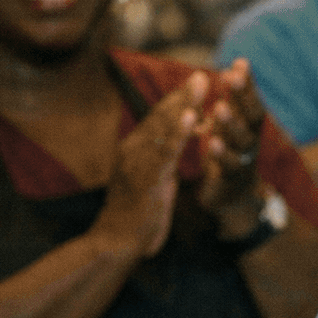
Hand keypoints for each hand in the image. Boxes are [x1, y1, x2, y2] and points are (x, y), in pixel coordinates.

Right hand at [92, 71, 205, 256]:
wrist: (115, 243)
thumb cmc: (136, 214)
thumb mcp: (153, 180)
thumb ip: (164, 160)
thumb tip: (177, 145)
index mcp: (134, 150)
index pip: (158, 119)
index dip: (178, 99)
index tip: (196, 82)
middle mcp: (133, 151)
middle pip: (161, 116)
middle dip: (183, 95)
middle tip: (202, 74)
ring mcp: (138, 164)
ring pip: (163, 128)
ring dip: (183, 104)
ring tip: (200, 84)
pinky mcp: (147, 180)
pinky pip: (166, 152)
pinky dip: (179, 132)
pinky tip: (192, 117)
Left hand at [197, 58, 268, 235]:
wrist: (232, 195)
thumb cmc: (230, 151)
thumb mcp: (233, 121)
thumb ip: (236, 97)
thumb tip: (240, 62)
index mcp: (249, 123)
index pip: (251, 98)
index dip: (247, 82)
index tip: (239, 62)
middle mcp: (251, 138)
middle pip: (251, 115)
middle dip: (242, 96)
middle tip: (231, 77)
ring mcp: (244, 158)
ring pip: (241, 139)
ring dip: (230, 123)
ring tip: (218, 107)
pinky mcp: (232, 177)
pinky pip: (229, 164)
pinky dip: (221, 153)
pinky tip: (211, 141)